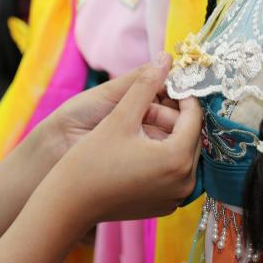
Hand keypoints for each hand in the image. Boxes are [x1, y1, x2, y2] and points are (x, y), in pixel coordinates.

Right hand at [40, 53, 201, 229]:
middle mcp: (184, 183)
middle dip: (171, 116)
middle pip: (189, 136)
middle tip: (145, 103)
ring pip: (180, 153)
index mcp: (177, 159)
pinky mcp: (164, 205)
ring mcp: (175, 197)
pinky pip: (172, 172)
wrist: (69, 203)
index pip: (193, 117)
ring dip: (165, 135)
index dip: (181, 95)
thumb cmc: (91, 159)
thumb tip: (166, 57)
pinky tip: (136, 147)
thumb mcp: (120, 116)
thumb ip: (146, 84)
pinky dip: (161, 156)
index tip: (165, 82)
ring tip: (136, 124)